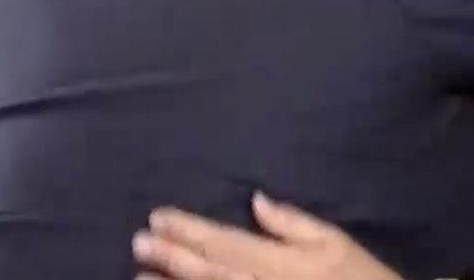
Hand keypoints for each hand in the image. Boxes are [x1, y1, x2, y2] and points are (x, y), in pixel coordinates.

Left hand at [132, 192, 404, 279]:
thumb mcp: (336, 244)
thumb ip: (293, 223)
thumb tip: (256, 200)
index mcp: (278, 263)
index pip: (223, 243)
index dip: (188, 230)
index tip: (157, 218)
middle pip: (207, 273)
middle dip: (170, 257)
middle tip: (137, 243)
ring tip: (140, 278)